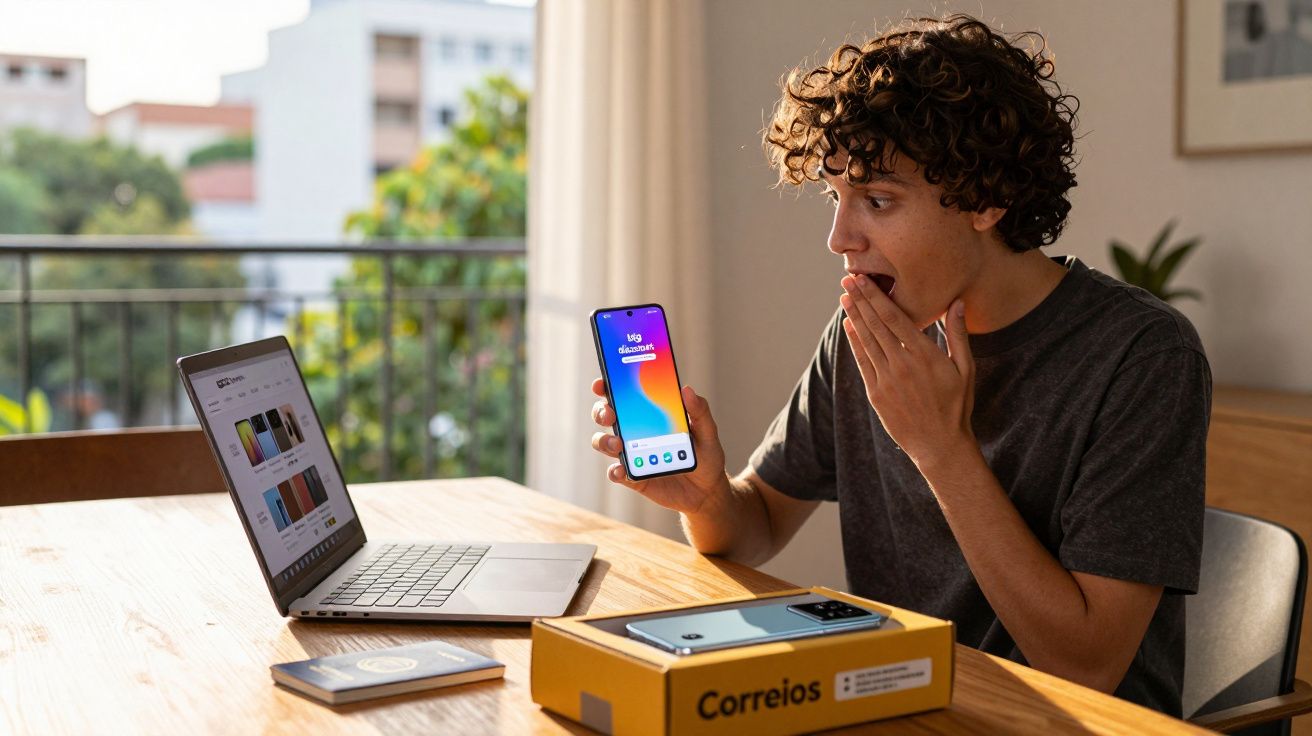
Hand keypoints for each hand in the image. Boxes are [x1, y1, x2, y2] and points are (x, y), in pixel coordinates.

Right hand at [589, 377, 730, 515]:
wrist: (707, 490)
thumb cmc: (706, 455)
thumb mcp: (708, 431)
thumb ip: (699, 411)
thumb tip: (686, 390)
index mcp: (650, 413)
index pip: (624, 395)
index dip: (607, 387)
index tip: (602, 384)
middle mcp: (635, 431)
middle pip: (606, 416)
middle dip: (601, 412)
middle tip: (610, 414)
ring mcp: (632, 454)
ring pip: (604, 442)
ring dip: (604, 441)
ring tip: (618, 444)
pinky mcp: (633, 477)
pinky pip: (616, 473)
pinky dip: (615, 471)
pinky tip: (622, 470)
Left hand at [839, 273, 975, 468]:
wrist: (940, 445)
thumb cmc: (957, 405)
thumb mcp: (965, 369)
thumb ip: (958, 334)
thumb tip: (956, 302)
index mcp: (925, 355)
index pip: (895, 318)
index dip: (877, 297)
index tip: (865, 280)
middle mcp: (902, 365)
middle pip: (876, 325)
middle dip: (861, 300)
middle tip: (848, 279)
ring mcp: (887, 380)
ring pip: (866, 341)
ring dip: (855, 317)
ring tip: (845, 298)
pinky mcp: (876, 394)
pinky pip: (862, 362)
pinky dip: (854, 342)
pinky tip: (849, 326)